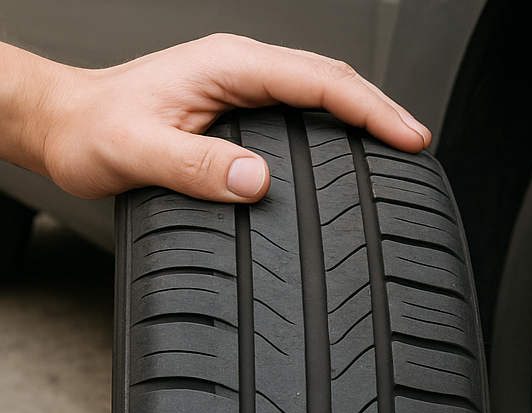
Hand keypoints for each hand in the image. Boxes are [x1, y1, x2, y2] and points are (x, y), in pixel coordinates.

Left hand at [0, 34, 430, 201]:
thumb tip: (257, 182)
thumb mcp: (138, 152)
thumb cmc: (94, 134)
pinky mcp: (241, 111)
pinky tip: (351, 152)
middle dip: (382, 110)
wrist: (65, 127)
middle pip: (331, 80)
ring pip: (320, 94)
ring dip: (364, 118)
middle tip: (420, 145)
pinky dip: (337, 128)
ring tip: (400, 147)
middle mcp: (240, 71)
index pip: (317, 79)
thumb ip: (196, 167)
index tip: (407, 136)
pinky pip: (303, 113)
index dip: (368, 108)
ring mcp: (242, 88)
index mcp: (226, 67)